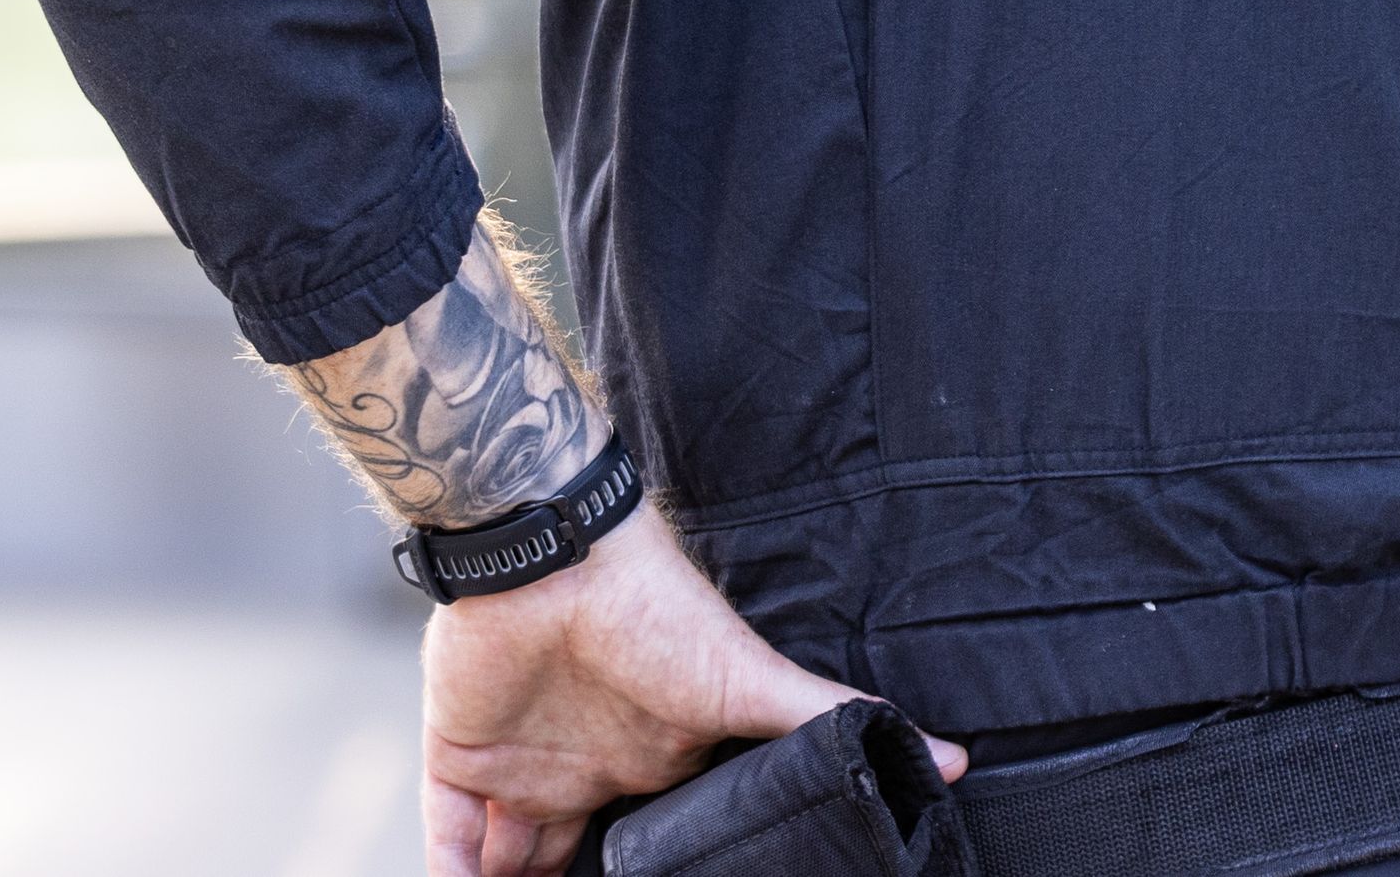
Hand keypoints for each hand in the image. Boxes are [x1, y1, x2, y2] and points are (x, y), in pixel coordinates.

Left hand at [415, 501, 965, 876]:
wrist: (555, 554)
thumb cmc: (660, 610)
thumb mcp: (750, 681)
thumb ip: (831, 714)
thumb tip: (957, 754)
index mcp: (657, 760)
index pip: (651, 844)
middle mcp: (590, 770)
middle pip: (577, 868)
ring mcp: (520, 767)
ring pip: (507, 868)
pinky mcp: (458, 759)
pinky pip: (442, 842)